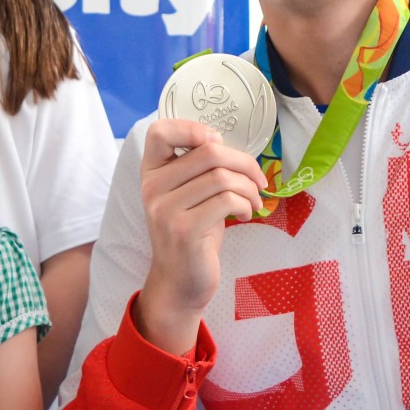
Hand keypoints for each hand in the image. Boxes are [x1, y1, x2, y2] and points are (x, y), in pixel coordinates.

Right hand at [135, 119, 266, 352]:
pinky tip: (245, 215)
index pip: (159, 131)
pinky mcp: (184, 230)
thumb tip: (224, 143)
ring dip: (249, 188)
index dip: (192, 128)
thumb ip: (198, 168)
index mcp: (151, 172)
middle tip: (257, 180)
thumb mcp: (188, 194)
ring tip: (253, 202)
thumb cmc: (192, 233)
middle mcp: (152, 187)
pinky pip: (227, 200)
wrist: (179, 281)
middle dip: (244, 163)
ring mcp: (165, 209)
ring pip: (222, 176)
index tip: (217, 144)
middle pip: (208, 152)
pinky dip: (246, 204)